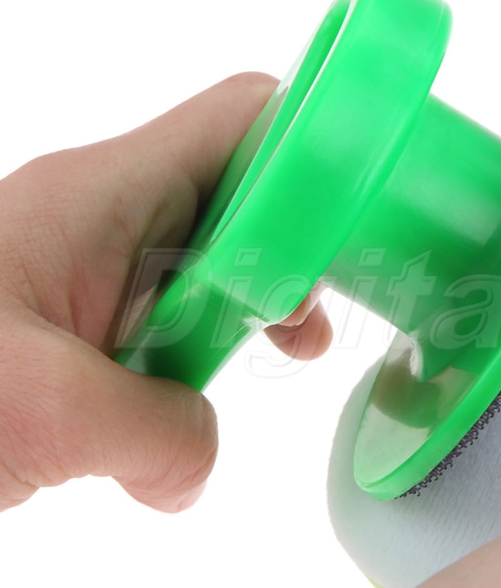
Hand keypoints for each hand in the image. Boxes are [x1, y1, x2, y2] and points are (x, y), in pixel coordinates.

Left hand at [0, 74, 331, 512]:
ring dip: (256, 312)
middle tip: (315, 318)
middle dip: (300, 250)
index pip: (245, 120)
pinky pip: (175, 319)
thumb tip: (194, 467)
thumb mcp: (45, 412)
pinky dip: (203, 362)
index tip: (368, 218)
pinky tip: (186, 414)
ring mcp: (95, 270)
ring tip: (278, 360)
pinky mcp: (83, 324)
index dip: (321, 150)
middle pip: (247, 191)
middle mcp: (107, 216)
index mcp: (101, 195)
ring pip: (216, 259)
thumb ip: (160, 434)